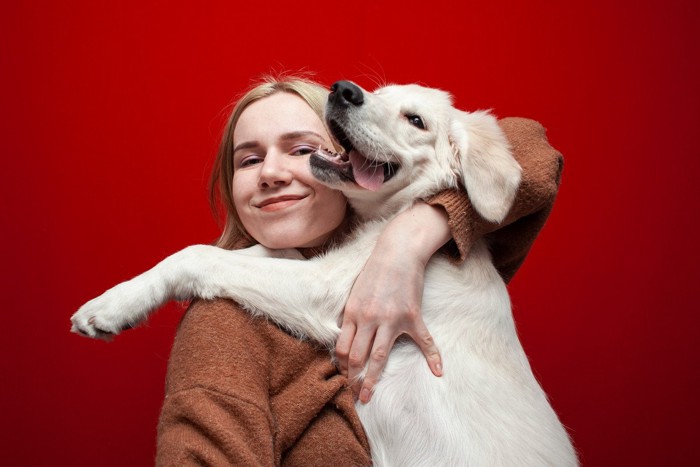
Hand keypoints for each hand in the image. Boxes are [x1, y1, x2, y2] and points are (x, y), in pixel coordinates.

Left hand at [335, 202, 449, 402]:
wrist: (399, 252)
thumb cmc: (375, 270)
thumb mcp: (355, 292)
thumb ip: (352, 315)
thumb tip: (347, 335)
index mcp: (353, 312)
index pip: (342, 348)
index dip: (341, 366)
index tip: (343, 378)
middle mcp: (369, 319)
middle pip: (357, 357)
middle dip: (353, 379)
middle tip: (353, 395)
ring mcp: (391, 319)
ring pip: (379, 357)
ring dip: (372, 379)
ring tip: (368, 396)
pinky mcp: (412, 316)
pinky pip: (424, 341)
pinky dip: (433, 356)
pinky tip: (438, 371)